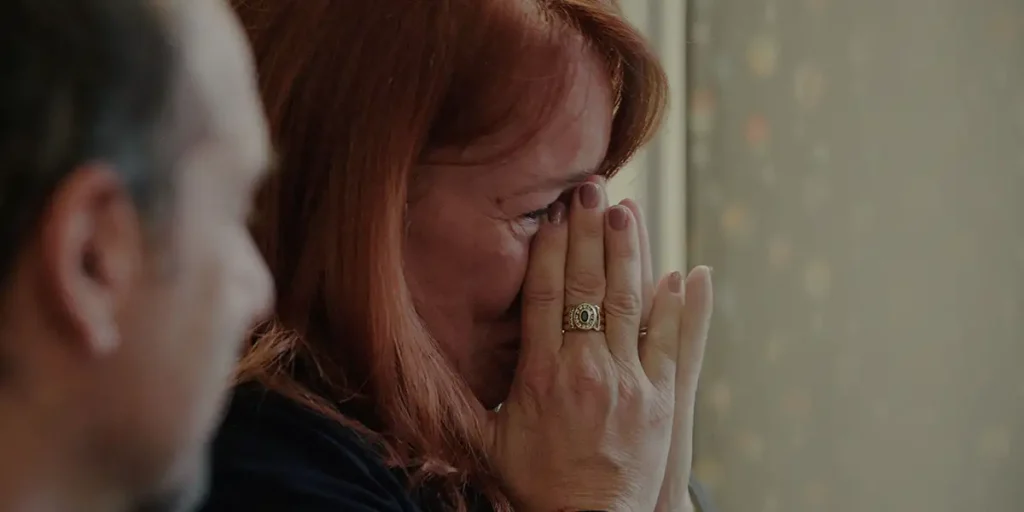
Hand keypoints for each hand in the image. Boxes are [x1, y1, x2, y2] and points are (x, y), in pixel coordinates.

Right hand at [483, 180, 710, 511]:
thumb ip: (460, 399)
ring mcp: (628, 383)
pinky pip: (671, 342)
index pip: (544, 297)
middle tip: (592, 190)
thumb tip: (422, 364)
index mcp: (539, 378)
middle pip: (587, 288)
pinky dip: (677, 304)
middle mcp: (585, 372)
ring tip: (627, 211)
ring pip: (630, 304)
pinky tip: (680, 271)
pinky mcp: (660, 400)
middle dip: (589, 234)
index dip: (550, 249)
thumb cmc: (533, 487)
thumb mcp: (485, 442)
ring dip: (629, 253)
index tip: (553, 213)